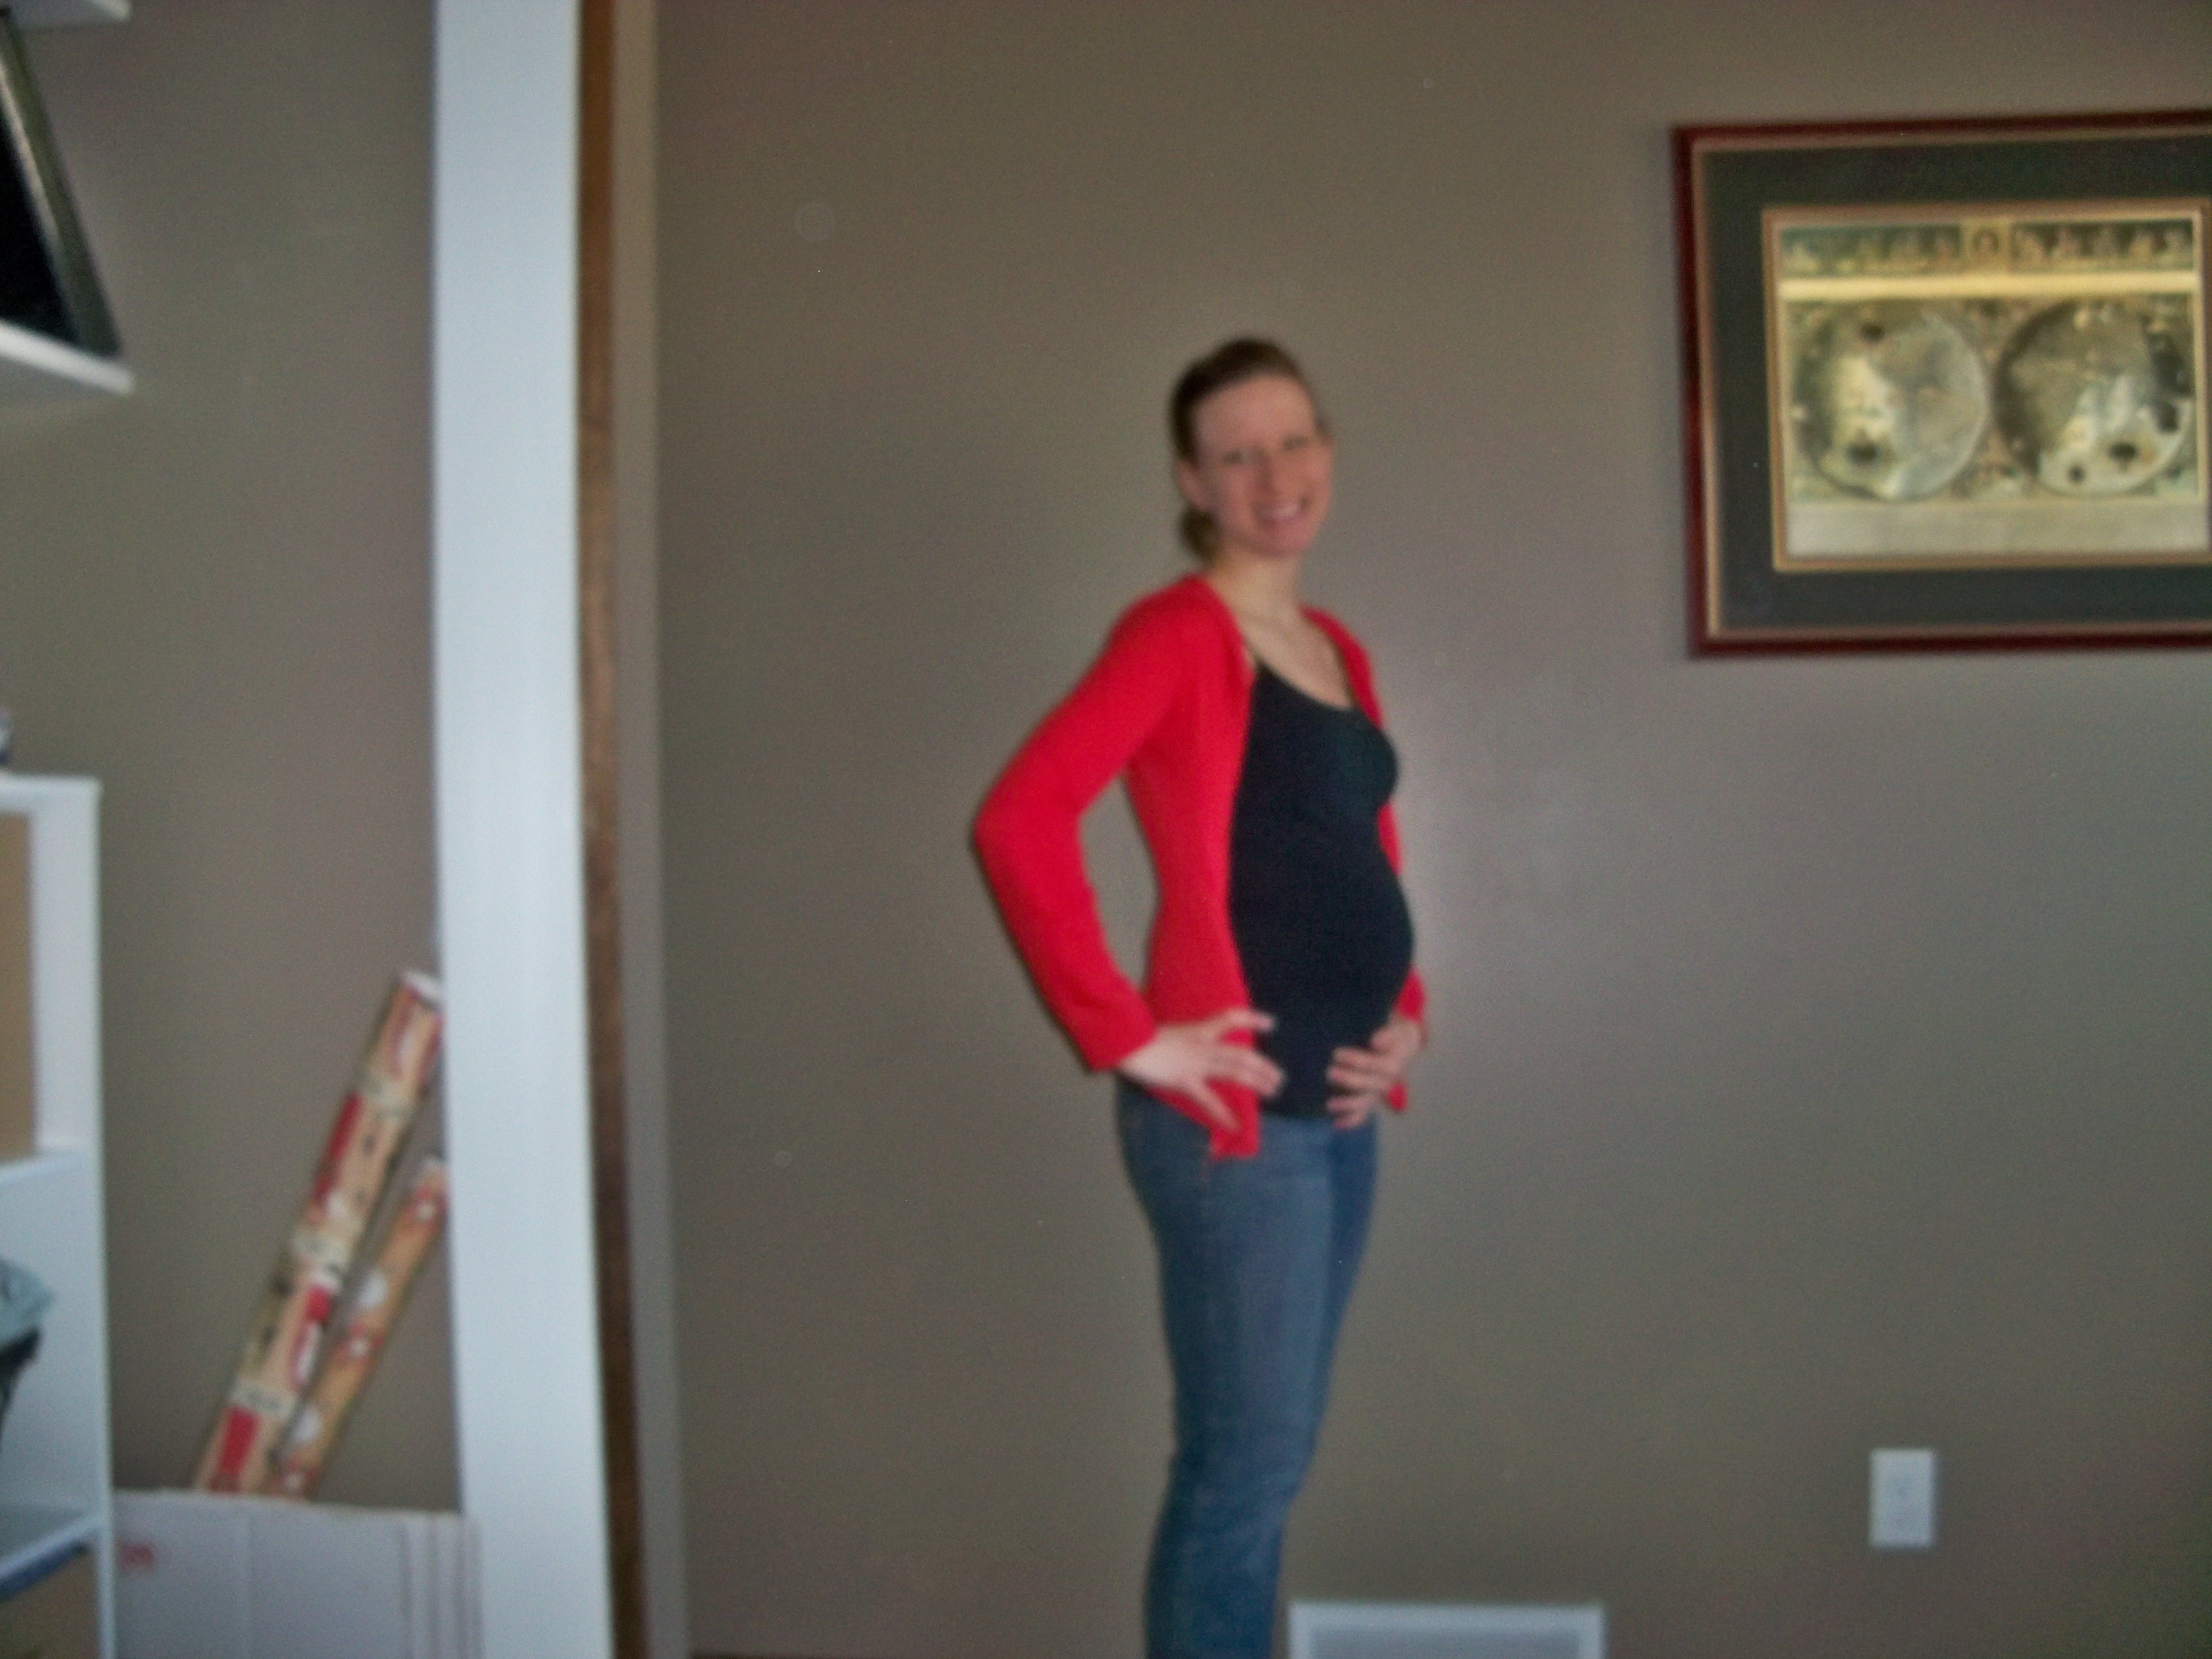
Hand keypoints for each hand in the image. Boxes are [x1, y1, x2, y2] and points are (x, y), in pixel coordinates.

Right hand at [1117, 1009, 1283, 1133]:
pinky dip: (1224, 1114)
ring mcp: (1197, 1063)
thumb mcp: (1167, 1033)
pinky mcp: (1186, 1080)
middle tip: (1279, 1077)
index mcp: (1198, 1030)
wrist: (1128, 1041)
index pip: (1231, 1018)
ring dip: (1257, 1081)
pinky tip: (1235, 1126)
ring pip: (1235, 1071)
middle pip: (1241, 1054)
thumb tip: (1182, 1047)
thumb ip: (1181, 1041)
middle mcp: (1203, 1045)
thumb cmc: (1140, 1035)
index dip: (1253, 1019)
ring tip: (1273, 1091)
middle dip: (1263, 1065)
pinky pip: (1209, 1100)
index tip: (1272, 1023)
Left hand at [1325, 1013, 1423, 1130]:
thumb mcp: (1394, 1030)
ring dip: (1347, 1105)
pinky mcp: (1368, 1100)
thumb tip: (1375, 1041)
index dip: (1357, 1061)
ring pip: (1364, 1103)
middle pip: (1368, 1085)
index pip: (1375, 1065)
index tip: (1337, 1053)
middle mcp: (1385, 1082)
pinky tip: (1336, 1124)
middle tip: (1329, 1072)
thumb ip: (1387, 1035)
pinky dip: (1350, 1121)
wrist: (1400, 1048)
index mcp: (1392, 1065)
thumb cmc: (1391, 1036)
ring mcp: (1376, 1093)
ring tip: (1329, 1104)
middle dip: (1348, 1080)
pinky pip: (1361, 1114)